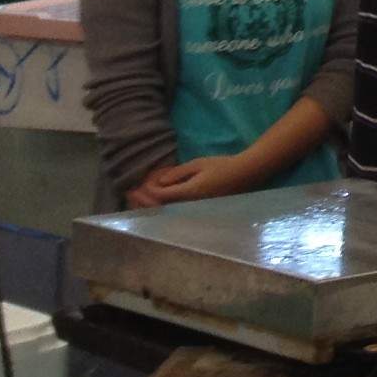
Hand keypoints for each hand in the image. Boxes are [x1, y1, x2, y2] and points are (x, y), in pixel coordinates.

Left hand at [129, 154, 251, 206]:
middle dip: (144, 204)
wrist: (244, 174)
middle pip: (161, 209)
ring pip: (167, 212)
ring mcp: (194, 210)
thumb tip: (160, 181)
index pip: (161, 197)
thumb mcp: (198, 164)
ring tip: (140, 200)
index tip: (135, 187)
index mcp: (189, 193)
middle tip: (131, 196)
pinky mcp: (198, 211)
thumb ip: (178, 173)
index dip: (147, 193)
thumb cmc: (222, 166)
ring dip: (152, 206)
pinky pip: (175, 211)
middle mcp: (189, 205)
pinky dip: (164, 207)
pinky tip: (159, 202)